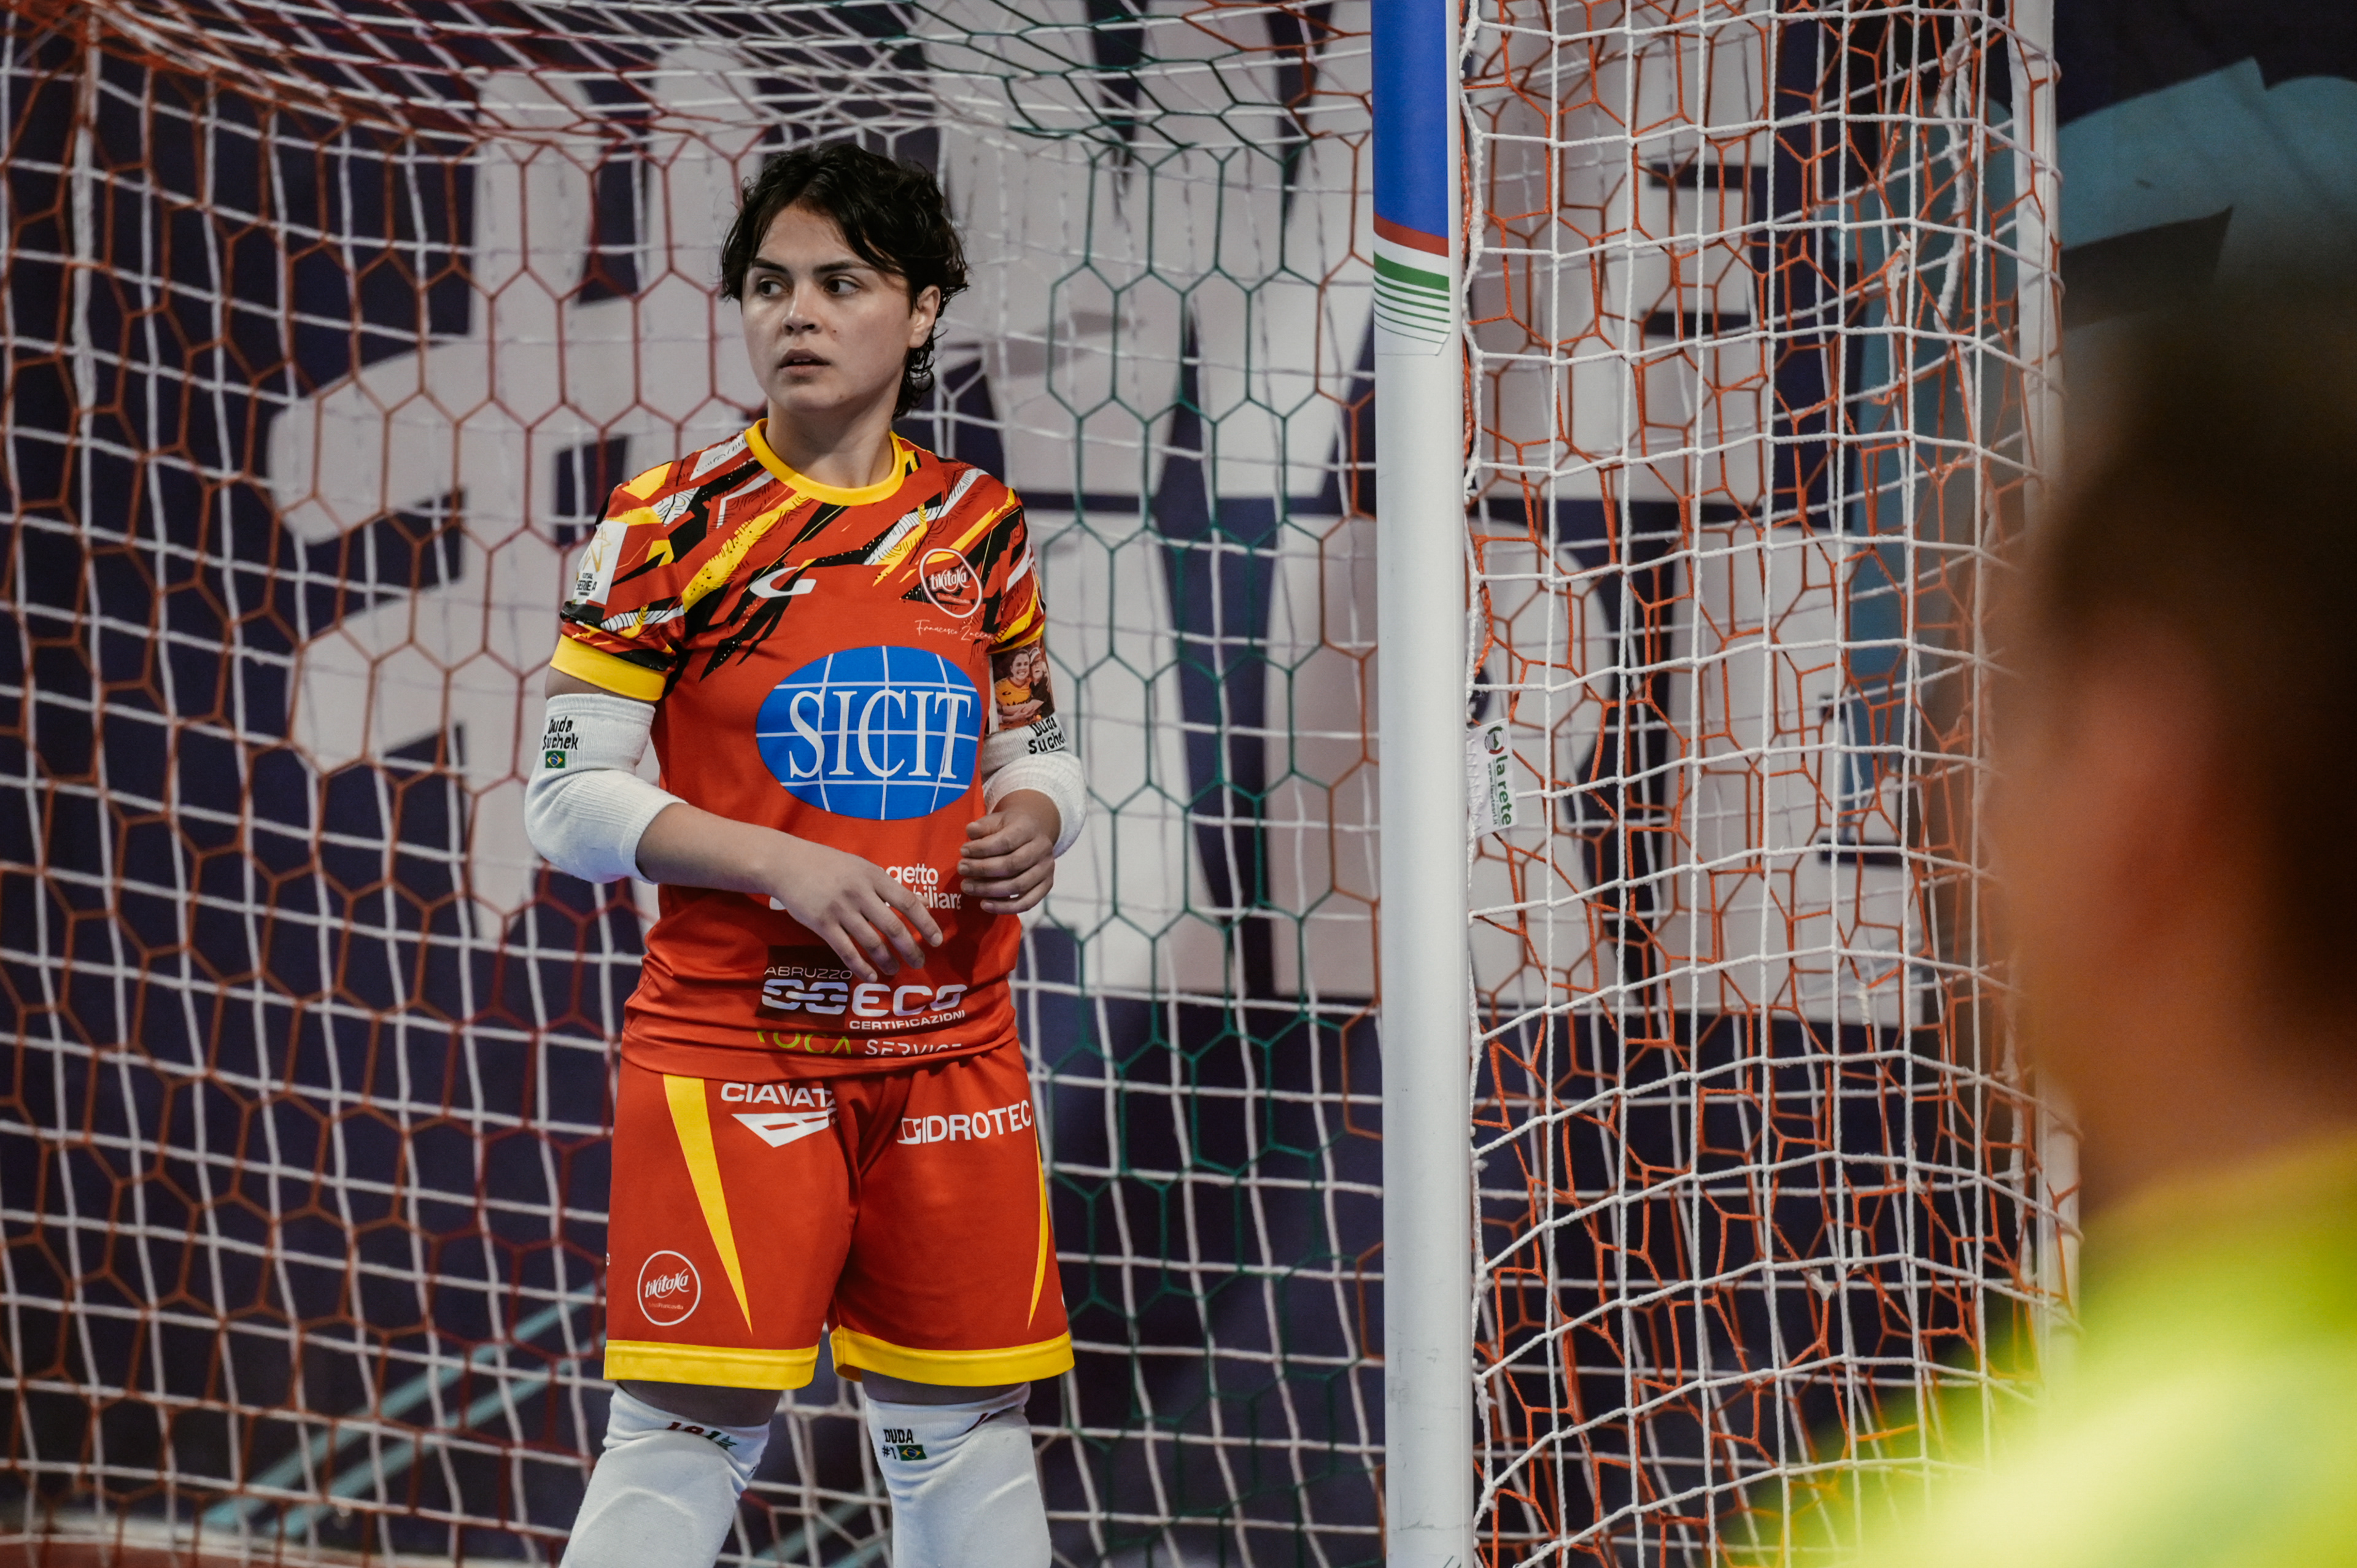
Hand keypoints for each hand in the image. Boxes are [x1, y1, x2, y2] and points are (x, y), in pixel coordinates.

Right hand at [757, 834, 943, 980]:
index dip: (925, 923)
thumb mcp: (862, 867)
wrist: (788, 863)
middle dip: (910, 948)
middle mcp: (860, 893)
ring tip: (895, 970)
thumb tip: (921, 902)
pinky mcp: (821, 923)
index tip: (937, 940)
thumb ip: (888, 886)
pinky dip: (861, 966)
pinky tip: (871, 976)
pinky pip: (845, 950)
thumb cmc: (829, 865)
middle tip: (920, 963)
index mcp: (874, 876)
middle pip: (893, 926)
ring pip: (870, 942)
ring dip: (887, 960)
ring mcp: (840, 909)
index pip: (908, 902)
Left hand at [959, 791, 1058, 914]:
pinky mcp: (1046, 886)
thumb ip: (984, 826)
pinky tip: (984, 904)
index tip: (963, 851)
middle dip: (982, 869)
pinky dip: (1005, 907)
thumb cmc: (1010, 827)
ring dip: (989, 889)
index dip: (982, 849)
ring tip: (967, 887)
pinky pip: (1027, 903)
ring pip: (1018, 886)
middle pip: (1012, 865)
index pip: (1006, 842)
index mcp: (1029, 829)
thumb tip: (971, 831)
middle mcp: (1042, 849)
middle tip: (962, 870)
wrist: (1035, 832)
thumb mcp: (997, 820)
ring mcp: (1046, 869)